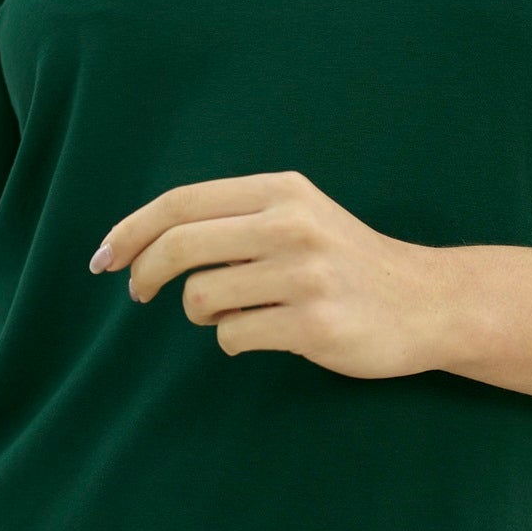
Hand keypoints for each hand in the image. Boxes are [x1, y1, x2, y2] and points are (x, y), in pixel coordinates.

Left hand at [93, 168, 455, 379]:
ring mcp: (303, 275)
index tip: (103, 257)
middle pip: (180, 245)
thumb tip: (144, 243)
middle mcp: (291, 225)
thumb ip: (235, 220)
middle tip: (138, 292)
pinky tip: (266, 332)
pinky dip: (234, 339)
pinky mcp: (313, 323)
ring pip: (201, 298)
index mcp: (282, 191)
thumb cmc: (347, 262)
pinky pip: (232, 336)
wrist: (428, 302)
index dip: (131, 230)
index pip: (181, 202)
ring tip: (236, 311)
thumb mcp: (299, 216)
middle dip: (144, 273)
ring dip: (203, 312)